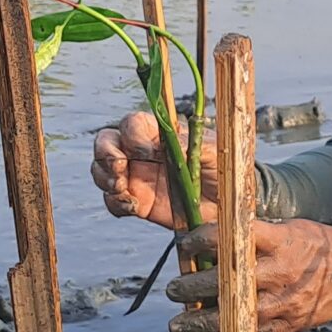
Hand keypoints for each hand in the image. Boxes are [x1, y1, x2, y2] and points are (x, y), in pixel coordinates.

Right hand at [92, 111, 219, 230]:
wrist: (229, 207)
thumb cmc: (225, 171)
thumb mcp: (213, 153)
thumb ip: (189, 144)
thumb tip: (168, 141)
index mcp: (160, 134)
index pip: (131, 123)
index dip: (132, 135)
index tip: (147, 152)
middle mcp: (143, 153)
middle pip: (106, 142)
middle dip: (105, 155)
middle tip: (119, 171)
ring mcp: (137, 177)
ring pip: (101, 170)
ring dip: (104, 179)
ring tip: (124, 191)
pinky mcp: (138, 203)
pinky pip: (112, 201)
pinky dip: (115, 204)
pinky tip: (133, 208)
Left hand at [164, 219, 331, 331]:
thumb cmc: (315, 244)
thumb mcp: (288, 228)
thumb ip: (254, 234)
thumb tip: (210, 235)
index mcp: (280, 241)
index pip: (234, 238)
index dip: (204, 241)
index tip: (184, 245)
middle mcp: (281, 272)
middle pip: (230, 281)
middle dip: (196, 287)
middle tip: (174, 290)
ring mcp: (285, 302)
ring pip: (238, 315)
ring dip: (203, 322)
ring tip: (178, 324)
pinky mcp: (289, 324)